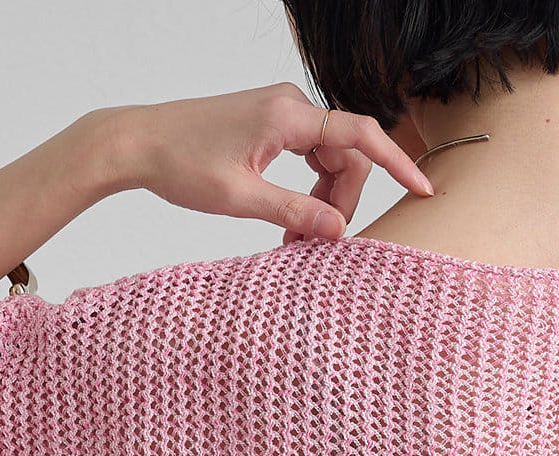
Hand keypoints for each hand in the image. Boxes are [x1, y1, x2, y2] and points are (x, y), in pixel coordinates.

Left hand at [115, 83, 433, 244]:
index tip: (422, 189)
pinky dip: (305, 191)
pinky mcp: (268, 124)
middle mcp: (288, 105)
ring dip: (321, 203)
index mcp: (286, 115)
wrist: (137, 141)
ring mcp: (279, 113)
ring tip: (295, 242)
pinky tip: (288, 221)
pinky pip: (307, 157)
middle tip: (316, 248)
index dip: (396, 163)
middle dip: (339, 204)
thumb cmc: (179, 163)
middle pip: (345, 156)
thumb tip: (338, 233)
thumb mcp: (239, 198)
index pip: (360, 135)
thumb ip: (293, 213)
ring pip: (327, 160)